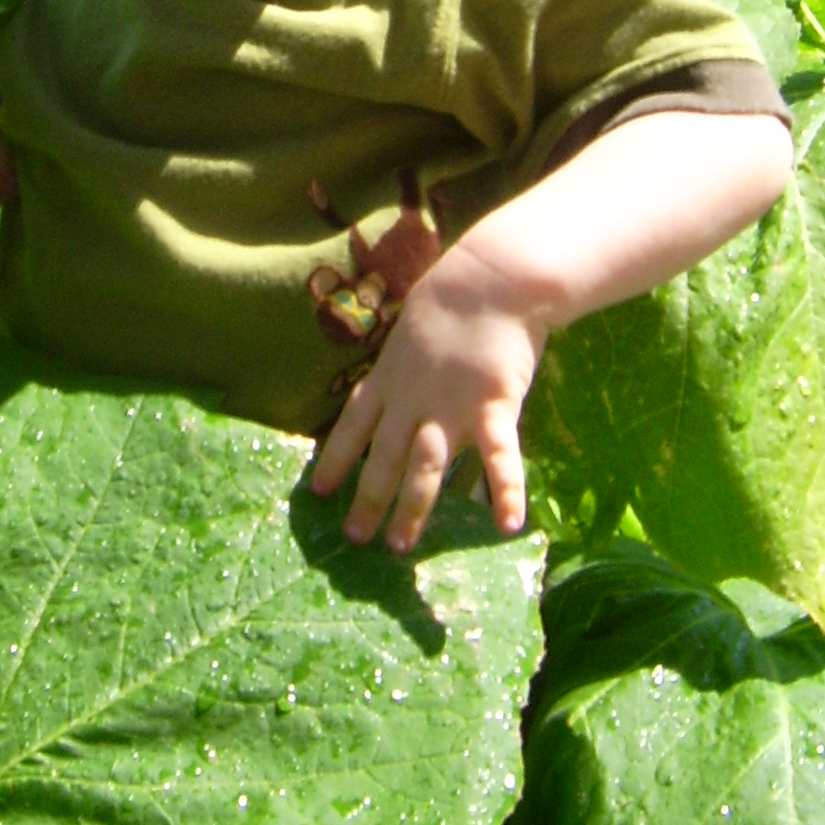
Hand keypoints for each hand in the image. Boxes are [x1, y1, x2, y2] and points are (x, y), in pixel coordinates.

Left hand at [309, 239, 546, 552]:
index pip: (353, 426)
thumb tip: (394, 385)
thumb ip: (402, 366)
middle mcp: (411, 400)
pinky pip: (499, 458)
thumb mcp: (410, 333)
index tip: (317, 491)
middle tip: (355, 538)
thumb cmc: (452, 301)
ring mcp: (450, 407)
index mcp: (389, 379)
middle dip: (367, 499)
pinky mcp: (493, 407)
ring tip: (399, 545)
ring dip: (411, 508)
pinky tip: (506, 525)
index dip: (335, 459)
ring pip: (424, 467)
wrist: (489, 279)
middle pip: (384, 458)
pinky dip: (505, 492)